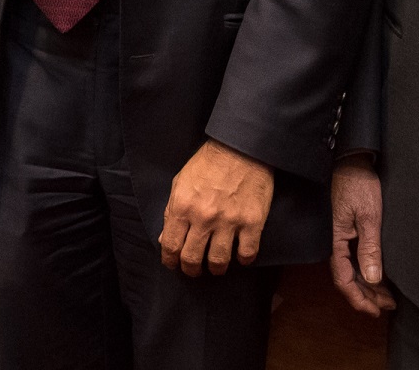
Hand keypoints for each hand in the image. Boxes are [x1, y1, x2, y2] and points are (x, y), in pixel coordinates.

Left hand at [159, 139, 272, 275]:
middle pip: (192, 259)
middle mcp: (204, 217)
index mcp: (183, 206)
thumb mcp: (180, 182)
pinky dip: (242, 259)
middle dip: (191, 269)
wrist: (240, 148)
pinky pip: (247, 253)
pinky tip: (239, 255)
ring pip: (218, 261)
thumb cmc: (207, 163)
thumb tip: (166, 239)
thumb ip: (172, 211)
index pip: (171, 245)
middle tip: (194, 269)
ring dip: (215, 268)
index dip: (170, 261)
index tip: (173, 264)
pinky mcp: (252, 222)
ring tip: (216, 266)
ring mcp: (229, 221)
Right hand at [329, 155, 394, 314]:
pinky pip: (351, 258)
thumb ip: (369, 249)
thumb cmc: (358, 185)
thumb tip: (372, 278)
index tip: (377, 311)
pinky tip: (377, 274)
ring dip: (367, 285)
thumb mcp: (368, 217)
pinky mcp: (344, 230)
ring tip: (386, 295)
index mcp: (335, 241)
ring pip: (350, 270)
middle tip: (388, 305)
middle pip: (346, 278)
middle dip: (367, 295)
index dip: (359, 299)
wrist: (350, 160)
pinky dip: (365, 270)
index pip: (343, 280)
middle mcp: (334, 242)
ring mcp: (338, 236)